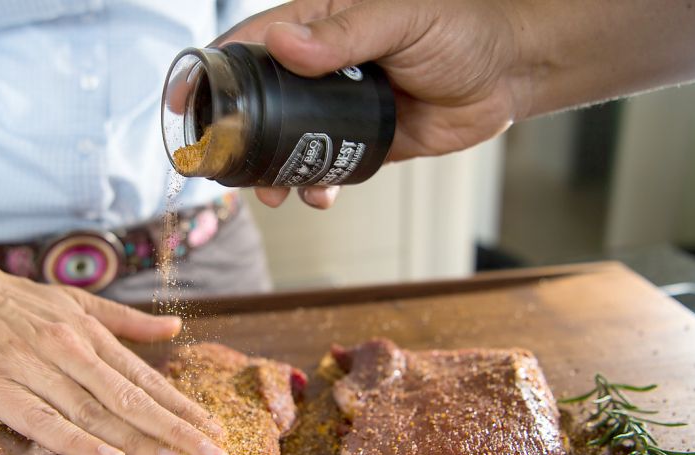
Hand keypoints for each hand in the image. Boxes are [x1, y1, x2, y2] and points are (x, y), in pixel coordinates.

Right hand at [0, 230, 227, 454]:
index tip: (214, 432)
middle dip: (175, 430)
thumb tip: (175, 331)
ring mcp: (31, 367)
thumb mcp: (74, 302)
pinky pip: (40, 419)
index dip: (181, 407)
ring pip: (93, 411)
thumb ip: (125, 322)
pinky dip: (75, 440)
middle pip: (128, 398)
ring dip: (137, 441)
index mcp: (89, 332)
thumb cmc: (11, 300)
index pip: (143, 378)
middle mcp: (68, 348)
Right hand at [216, 0, 527, 209]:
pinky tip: (318, 195)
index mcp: (320, 26)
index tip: (186, 101)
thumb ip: (343, 35)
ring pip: (288, 141)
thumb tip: (282, 43)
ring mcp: (339, 107)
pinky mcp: (362, 141)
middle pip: (260, 101)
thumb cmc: (460, 29)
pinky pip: (326, 164)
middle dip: (238, 136)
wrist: (508, 75)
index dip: (213, 72)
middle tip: (225, 167)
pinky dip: (315, 183)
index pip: (252, 45)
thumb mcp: (400, 19)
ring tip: (273, 193)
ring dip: (272, 169)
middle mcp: (322, 67)